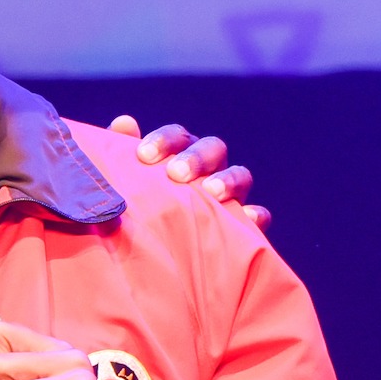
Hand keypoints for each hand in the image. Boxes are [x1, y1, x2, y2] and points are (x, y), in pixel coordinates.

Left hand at [109, 115, 268, 232]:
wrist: (160, 257)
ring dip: (228, 180)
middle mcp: (209, 169)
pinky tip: (248, 217)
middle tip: (176, 174)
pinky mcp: (245, 225)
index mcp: (180, 154)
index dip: (164, 140)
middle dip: (196, 158)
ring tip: (211, 192)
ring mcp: (231, 195)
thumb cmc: (141, 211)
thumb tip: (124, 122)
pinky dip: (256, 215)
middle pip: (213, 148)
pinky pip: (259, 216)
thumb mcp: (128, 186)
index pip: (178, 137)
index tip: (143, 155)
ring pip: (240, 175)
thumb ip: (122, 155)